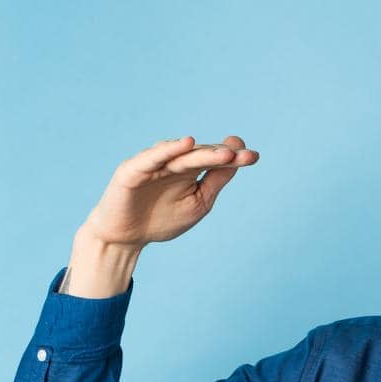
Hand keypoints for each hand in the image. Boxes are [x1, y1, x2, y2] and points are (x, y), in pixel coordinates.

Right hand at [80, 134, 259, 249]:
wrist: (126, 237)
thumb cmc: (161, 219)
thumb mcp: (198, 203)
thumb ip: (215, 182)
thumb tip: (238, 157)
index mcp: (190, 170)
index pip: (215, 160)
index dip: (234, 158)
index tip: (254, 157)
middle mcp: (173, 161)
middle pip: (202, 155)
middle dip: (223, 155)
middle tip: (244, 155)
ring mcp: (154, 163)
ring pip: (182, 155)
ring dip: (203, 153)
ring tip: (225, 153)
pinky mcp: (134, 168)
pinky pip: (153, 157)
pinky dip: (168, 149)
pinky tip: (186, 144)